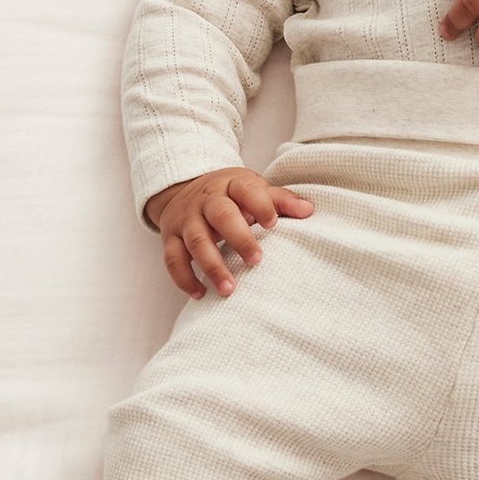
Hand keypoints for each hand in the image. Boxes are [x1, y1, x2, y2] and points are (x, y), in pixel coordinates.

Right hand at [148, 169, 314, 299]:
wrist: (183, 188)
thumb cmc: (229, 194)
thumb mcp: (252, 188)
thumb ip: (280, 200)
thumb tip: (309, 211)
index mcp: (231, 185)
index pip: (246, 190)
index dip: (260, 205)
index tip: (273, 223)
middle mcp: (206, 201)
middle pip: (220, 216)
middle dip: (238, 238)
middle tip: (257, 261)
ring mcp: (186, 219)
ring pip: (196, 241)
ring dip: (212, 266)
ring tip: (229, 289)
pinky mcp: (170, 237)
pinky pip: (172, 259)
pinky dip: (184, 278)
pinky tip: (201, 294)